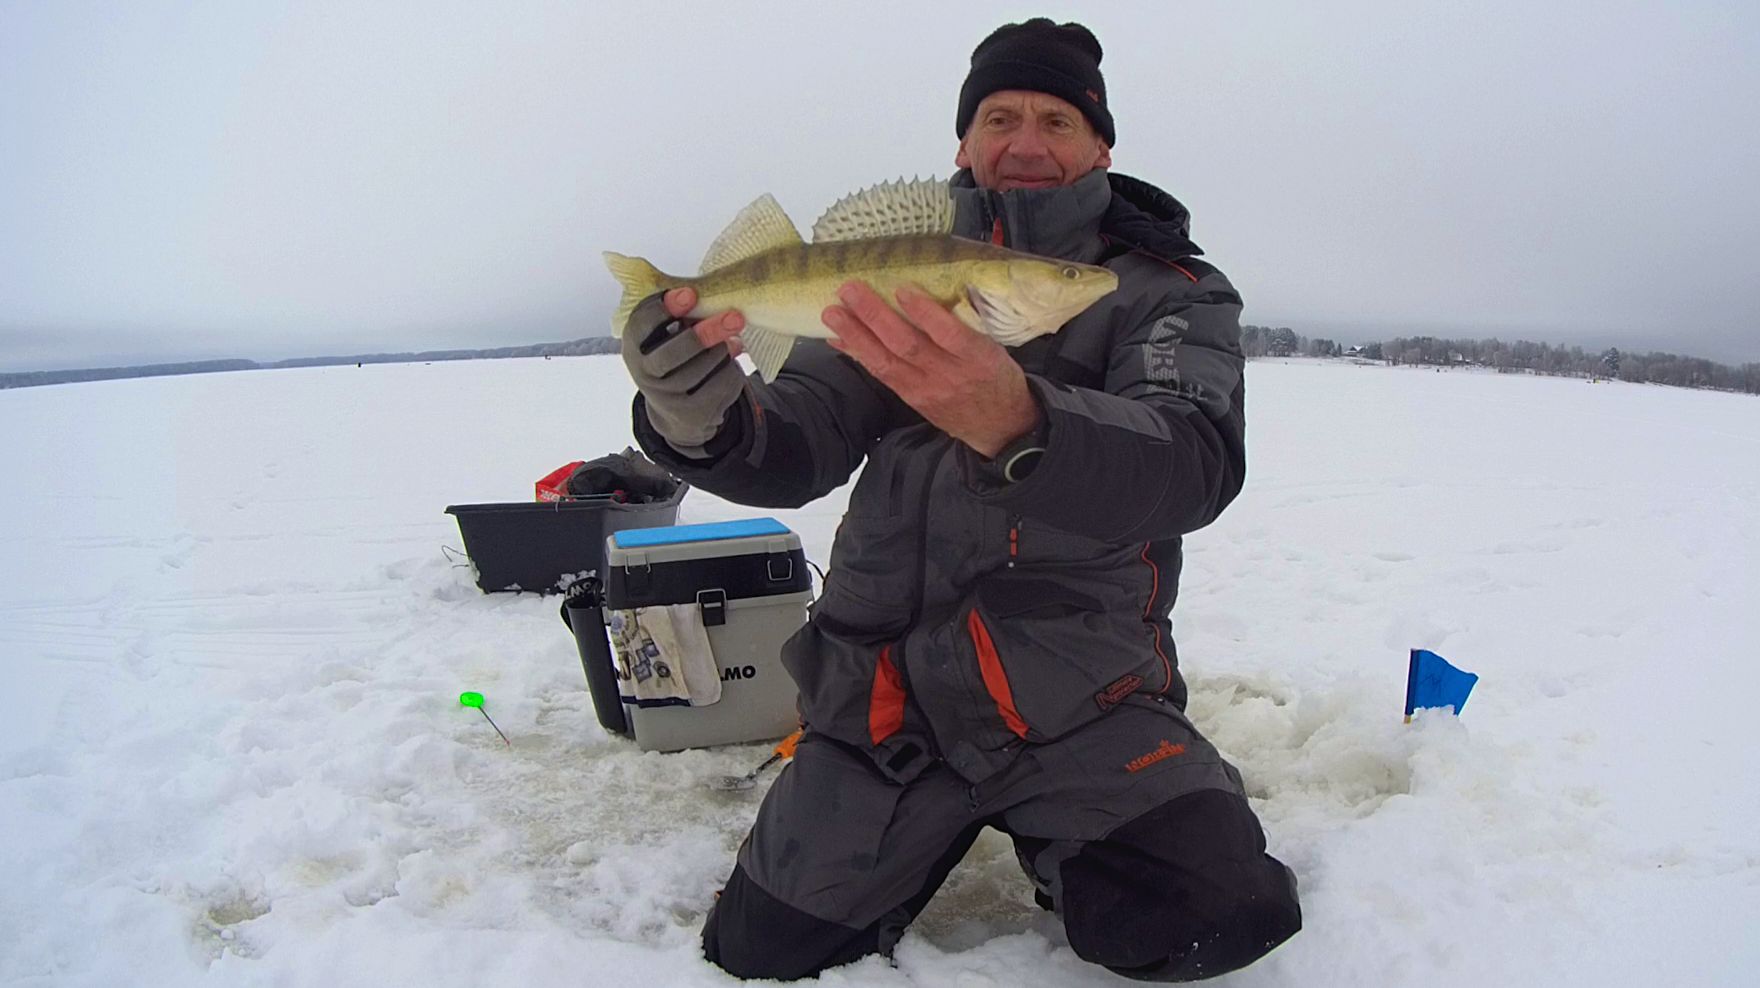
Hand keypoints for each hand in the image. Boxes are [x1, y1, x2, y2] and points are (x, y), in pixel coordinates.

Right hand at [621, 287, 746, 449]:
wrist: (675, 411)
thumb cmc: (673, 356)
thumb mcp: (664, 335)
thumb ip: (676, 313)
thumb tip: (707, 294)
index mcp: (634, 346)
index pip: (642, 325)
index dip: (664, 308)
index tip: (690, 294)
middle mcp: (644, 373)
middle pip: (673, 353)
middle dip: (706, 333)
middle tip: (735, 317)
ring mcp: (666, 397)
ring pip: (701, 368)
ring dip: (723, 350)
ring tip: (733, 339)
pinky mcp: (691, 413)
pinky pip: (719, 385)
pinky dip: (732, 368)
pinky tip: (732, 360)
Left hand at [822, 281, 1038, 457]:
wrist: (1000, 427)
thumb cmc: (998, 377)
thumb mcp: (997, 348)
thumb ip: (971, 323)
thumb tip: (943, 284)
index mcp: (979, 358)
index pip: (950, 335)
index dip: (924, 313)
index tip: (902, 289)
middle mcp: (950, 375)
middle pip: (908, 346)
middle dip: (874, 316)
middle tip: (850, 291)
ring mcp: (926, 390)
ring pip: (886, 362)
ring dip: (856, 335)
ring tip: (832, 312)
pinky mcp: (911, 399)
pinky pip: (881, 374)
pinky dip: (857, 354)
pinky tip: (838, 338)